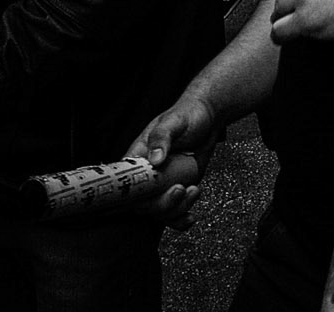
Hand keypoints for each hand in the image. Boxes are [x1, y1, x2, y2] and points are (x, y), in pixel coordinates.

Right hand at [125, 92, 218, 226]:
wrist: (208, 118)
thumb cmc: (186, 114)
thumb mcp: (174, 122)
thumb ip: (162, 138)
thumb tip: (155, 159)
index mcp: (138, 157)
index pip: (125, 183)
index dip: (131, 196)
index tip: (148, 198)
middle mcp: (147, 175)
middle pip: (143, 203)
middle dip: (162, 204)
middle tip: (180, 189)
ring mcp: (163, 185)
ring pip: (159, 211)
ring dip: (177, 209)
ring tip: (194, 191)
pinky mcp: (177, 190)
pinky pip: (173, 213)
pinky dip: (180, 219)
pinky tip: (190, 217)